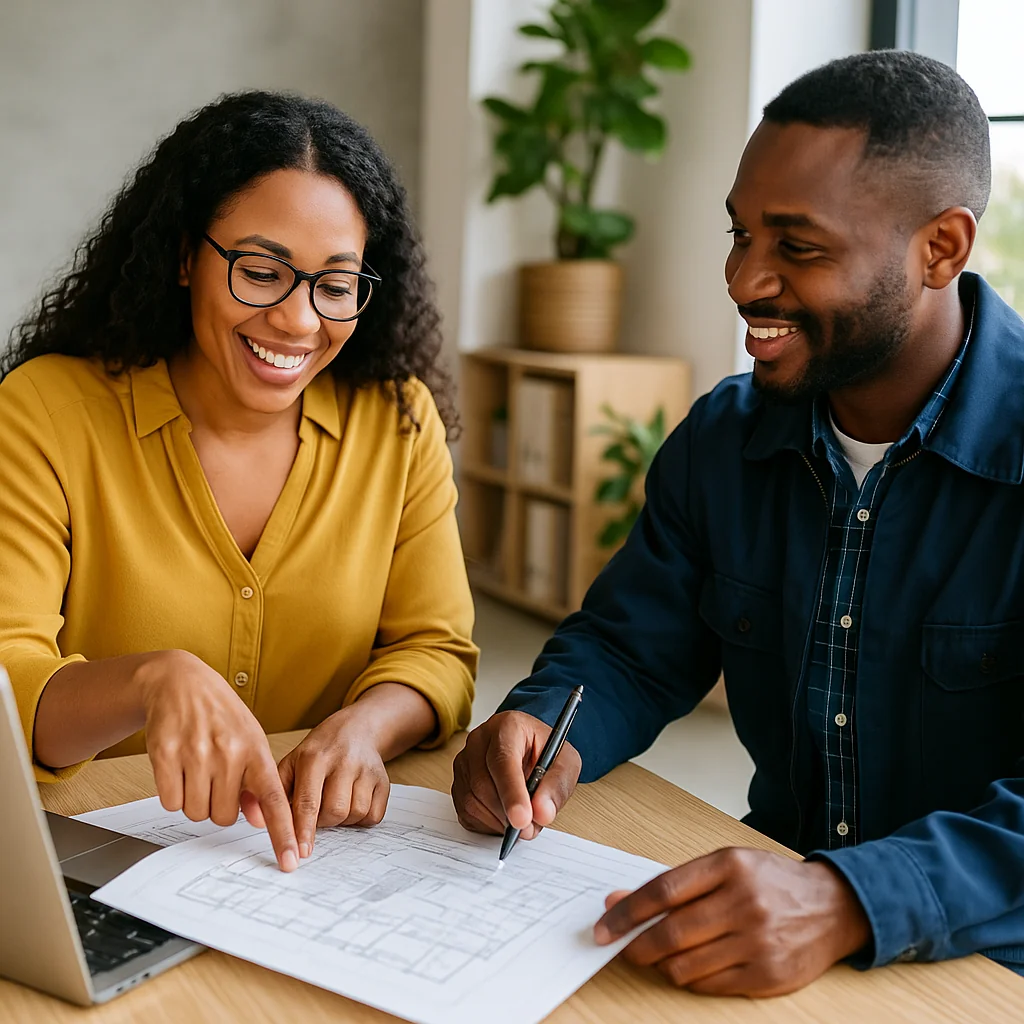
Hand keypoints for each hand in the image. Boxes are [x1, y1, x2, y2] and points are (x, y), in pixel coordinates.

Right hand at [138, 650, 298, 871]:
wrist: (181, 682)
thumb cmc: (221, 716)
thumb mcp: (250, 740)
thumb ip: (258, 780)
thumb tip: (262, 819)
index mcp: (255, 750)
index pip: (274, 799)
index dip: (283, 832)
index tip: (291, 861)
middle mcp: (228, 753)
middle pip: (223, 817)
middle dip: (219, 806)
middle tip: (216, 780)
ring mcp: (196, 753)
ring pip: (196, 813)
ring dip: (196, 800)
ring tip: (198, 770)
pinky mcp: (165, 755)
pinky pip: (170, 803)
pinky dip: (173, 794)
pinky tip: (179, 769)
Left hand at [277, 709, 389, 857]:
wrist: (357, 729)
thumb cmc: (319, 751)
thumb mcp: (292, 761)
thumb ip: (278, 790)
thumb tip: (265, 822)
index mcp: (314, 757)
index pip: (308, 801)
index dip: (304, 830)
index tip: (300, 852)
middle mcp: (344, 761)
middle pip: (335, 811)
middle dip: (323, 822)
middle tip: (318, 814)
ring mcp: (367, 769)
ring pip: (356, 814)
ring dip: (342, 820)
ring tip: (335, 805)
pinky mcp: (383, 780)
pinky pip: (374, 815)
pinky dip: (361, 819)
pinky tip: (352, 804)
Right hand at [451, 710, 581, 839]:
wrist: (530, 750)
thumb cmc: (546, 752)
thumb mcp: (566, 763)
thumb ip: (557, 786)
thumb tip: (542, 813)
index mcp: (507, 726)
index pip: (503, 760)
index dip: (512, 792)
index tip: (522, 819)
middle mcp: (479, 740)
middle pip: (483, 784)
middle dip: (507, 813)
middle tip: (529, 827)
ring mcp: (464, 762)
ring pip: (472, 801)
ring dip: (499, 821)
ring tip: (522, 819)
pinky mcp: (458, 784)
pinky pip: (466, 813)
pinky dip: (488, 824)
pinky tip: (504, 816)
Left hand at [594, 847, 870, 996]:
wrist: (833, 907)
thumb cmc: (769, 882)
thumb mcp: (726, 866)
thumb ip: (676, 883)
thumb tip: (620, 900)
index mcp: (729, 866)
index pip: (663, 890)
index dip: (627, 912)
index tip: (604, 926)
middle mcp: (744, 902)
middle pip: (671, 932)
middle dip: (637, 945)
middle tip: (622, 948)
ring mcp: (758, 941)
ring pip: (687, 965)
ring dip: (662, 965)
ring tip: (659, 956)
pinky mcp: (768, 975)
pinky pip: (710, 985)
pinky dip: (690, 979)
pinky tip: (689, 967)